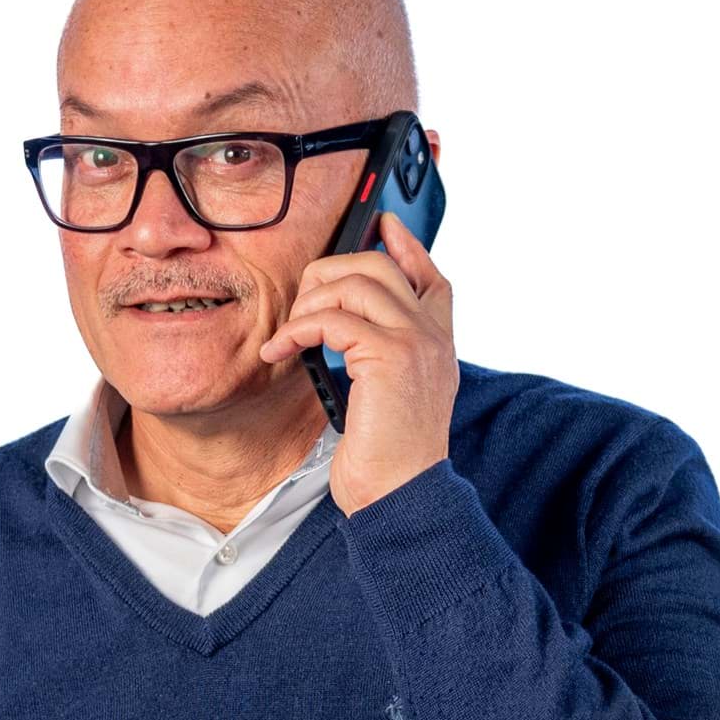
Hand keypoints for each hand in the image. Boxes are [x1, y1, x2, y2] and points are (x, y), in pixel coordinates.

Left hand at [258, 209, 457, 517]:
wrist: (401, 494)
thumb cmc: (389, 459)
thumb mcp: (391, 399)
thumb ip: (383, 358)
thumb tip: (345, 330)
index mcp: (438, 345)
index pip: (431, 277)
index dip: (407, 246)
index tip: (384, 225)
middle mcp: (433, 336)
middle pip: (380, 266)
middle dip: (330, 273)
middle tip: (302, 305)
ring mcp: (415, 341)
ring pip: (356, 282)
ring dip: (309, 304)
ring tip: (290, 336)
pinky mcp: (390, 355)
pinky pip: (333, 318)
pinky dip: (298, 329)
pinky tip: (281, 351)